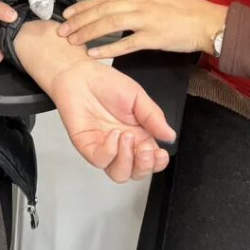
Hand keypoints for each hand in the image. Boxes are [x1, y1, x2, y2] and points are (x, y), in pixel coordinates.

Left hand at [51, 60, 174, 182]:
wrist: (80, 75)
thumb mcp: (137, 96)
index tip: (161, 154)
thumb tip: (170, 135)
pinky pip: (101, 161)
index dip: (158, 163)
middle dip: (145, 166)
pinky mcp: (88, 146)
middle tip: (145, 149)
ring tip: (127, 137)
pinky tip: (113, 134)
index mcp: (139, 134)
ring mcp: (105, 147)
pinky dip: (110, 151)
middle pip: (137, 172)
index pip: (152, 159)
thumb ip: (153, 116)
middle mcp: (123, 145)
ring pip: (119, 174)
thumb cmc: (106, 83)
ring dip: (127, 161)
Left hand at [59, 0, 227, 60]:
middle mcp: (139, 1)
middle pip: (101, 10)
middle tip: (62, 30)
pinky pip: (125, 44)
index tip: (68, 14)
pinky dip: (107, 49)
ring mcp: (146, 19)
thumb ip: (134, 0)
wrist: (207, 21)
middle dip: (79, 21)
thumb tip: (111, 7)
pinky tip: (94, 54)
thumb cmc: (183, 10)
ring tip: (73, 41)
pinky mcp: (154, 37)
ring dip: (87, 33)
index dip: (83, 6)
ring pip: (109, 24)